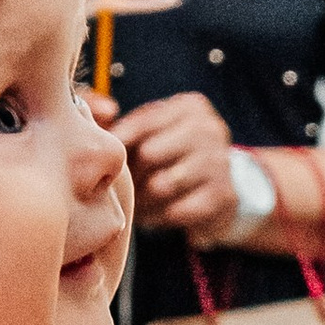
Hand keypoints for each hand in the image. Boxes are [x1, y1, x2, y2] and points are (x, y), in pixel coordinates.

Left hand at [114, 91, 238, 239]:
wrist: (216, 194)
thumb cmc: (170, 160)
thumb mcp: (150, 134)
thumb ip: (119, 124)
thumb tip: (100, 115)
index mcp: (190, 107)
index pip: (142, 123)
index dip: (118, 146)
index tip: (104, 161)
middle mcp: (210, 128)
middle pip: (149, 154)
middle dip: (133, 175)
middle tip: (128, 186)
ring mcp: (220, 162)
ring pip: (161, 185)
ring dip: (143, 200)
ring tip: (139, 202)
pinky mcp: (224, 196)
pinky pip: (176, 211)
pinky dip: (160, 217)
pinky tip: (157, 215)